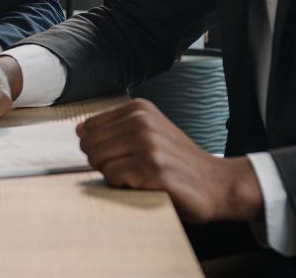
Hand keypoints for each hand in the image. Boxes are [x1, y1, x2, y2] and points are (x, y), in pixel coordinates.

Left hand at [78, 99, 263, 223]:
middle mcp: (142, 121)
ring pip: (98, 161)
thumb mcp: (150, 132)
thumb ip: (116, 128)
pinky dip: (123, 186)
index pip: (88, 128)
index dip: (100, 147)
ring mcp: (148, 144)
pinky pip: (112, 177)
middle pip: (89, 145)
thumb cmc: (178, 162)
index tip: (123, 154)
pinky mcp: (151, 168)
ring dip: (114, 175)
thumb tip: (80, 130)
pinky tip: (145, 184)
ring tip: (139, 175)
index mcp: (139, 109)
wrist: (215, 183)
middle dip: (104, 162)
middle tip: (132, 169)